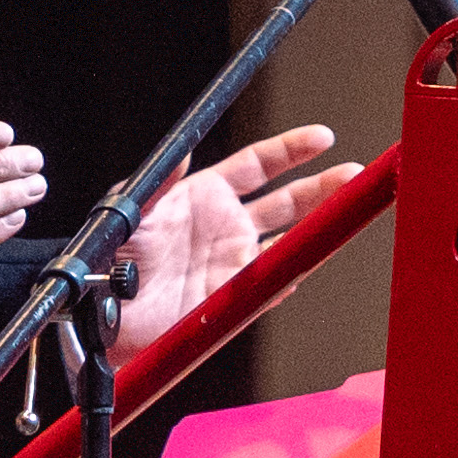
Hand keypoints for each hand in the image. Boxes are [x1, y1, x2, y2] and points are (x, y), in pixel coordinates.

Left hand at [113, 124, 354, 361]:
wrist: (103, 319)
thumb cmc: (106, 263)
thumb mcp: (130, 211)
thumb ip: (160, 181)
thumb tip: (185, 151)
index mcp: (202, 196)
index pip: (258, 165)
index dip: (291, 151)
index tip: (322, 138)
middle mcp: (223, 226)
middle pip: (286, 200)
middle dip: (323, 185)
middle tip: (354, 174)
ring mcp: (232, 262)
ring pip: (290, 237)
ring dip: (321, 222)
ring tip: (353, 205)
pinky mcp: (234, 299)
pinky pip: (275, 283)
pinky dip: (297, 268)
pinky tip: (316, 255)